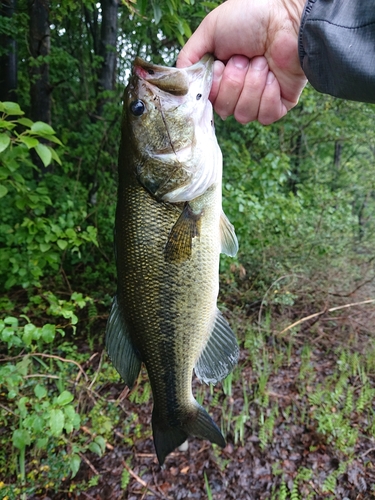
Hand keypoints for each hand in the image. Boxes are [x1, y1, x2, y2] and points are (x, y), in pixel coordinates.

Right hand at [177, 0, 306, 124]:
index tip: (221, 64)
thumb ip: (189, 57)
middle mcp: (238, 90)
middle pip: (224, 110)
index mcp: (222, 76)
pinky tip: (274, 75)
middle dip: (234, 82)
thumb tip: (180, 83)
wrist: (287, 17)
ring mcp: (259, 99)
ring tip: (261, 62)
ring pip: (243, 114)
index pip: (208, 100)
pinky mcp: (279, 105)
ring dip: (251, 85)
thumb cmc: (251, 16)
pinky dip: (268, 94)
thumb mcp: (209, 30)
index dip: (214, 86)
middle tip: (245, 58)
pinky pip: (265, 116)